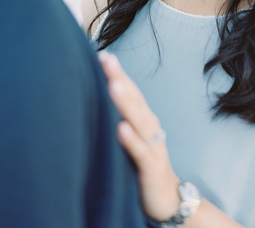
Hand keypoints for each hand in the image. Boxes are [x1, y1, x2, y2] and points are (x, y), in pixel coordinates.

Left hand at [98, 51, 182, 221]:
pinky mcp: (152, 169)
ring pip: (139, 121)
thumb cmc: (142, 167)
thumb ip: (114, 121)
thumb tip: (85, 102)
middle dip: (120, 78)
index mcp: (142, 121)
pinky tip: (121, 129)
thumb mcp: (127, 141)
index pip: (130, 92)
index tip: (101, 53)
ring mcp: (152, 147)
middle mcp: (149, 129)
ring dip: (126, 103)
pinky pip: (142, 152)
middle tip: (106, 59)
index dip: (117, 73)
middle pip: (134, 99)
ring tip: (113, 84)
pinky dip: (132, 140)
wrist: (168, 202)